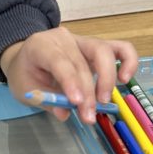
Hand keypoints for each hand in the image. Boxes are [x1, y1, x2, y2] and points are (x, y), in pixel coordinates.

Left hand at [0, 27, 137, 123]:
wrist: (27, 57)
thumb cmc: (25, 73)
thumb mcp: (25, 89)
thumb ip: (45, 100)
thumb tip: (64, 113)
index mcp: (40, 45)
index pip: (58, 61)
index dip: (70, 82)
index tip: (77, 103)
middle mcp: (62, 38)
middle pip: (81, 62)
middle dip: (87, 92)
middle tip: (89, 116)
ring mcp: (81, 39)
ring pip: (102, 52)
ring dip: (106, 79)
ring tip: (103, 101)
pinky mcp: (95, 46)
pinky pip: (119, 48)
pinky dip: (127, 61)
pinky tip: (124, 78)